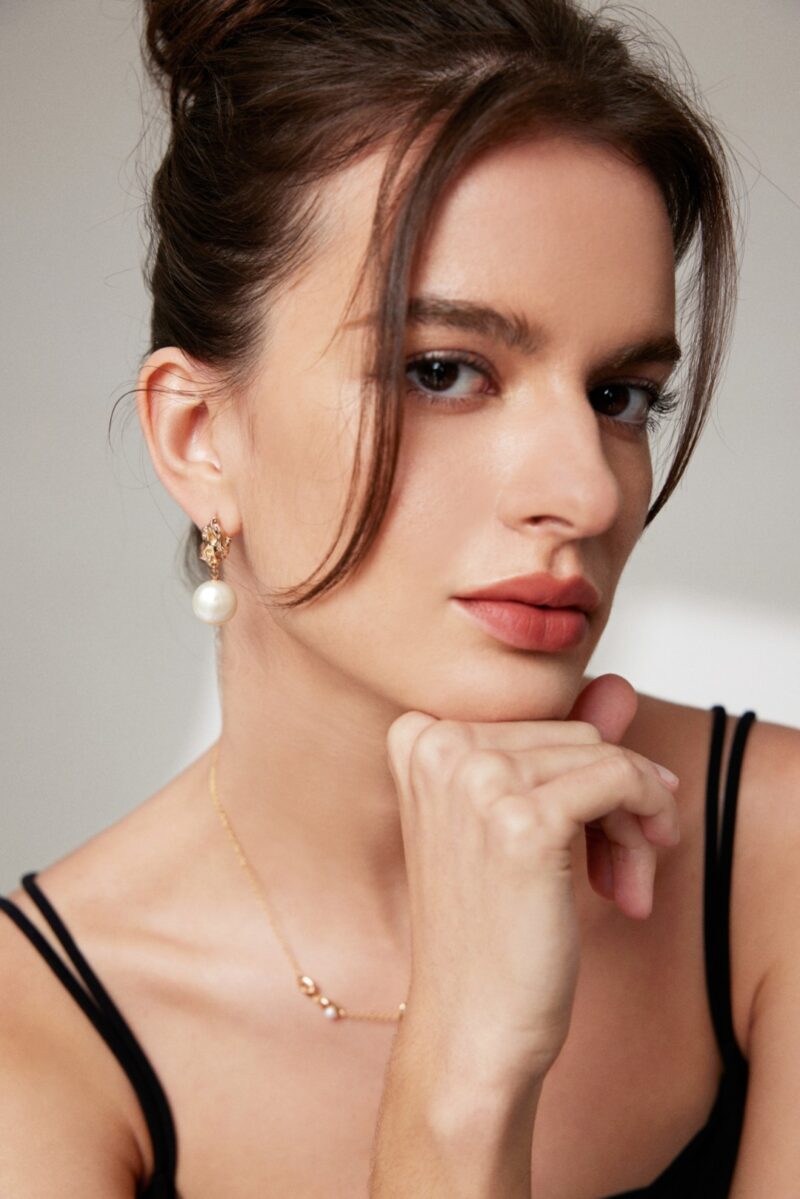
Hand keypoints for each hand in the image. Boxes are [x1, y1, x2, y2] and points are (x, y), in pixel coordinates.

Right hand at [385, 673, 679, 1080]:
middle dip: (609, 800)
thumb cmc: (485, 932)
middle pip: (574, 734)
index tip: (590, 827)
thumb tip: (617, 685)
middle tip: (616, 872)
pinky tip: (633, 885)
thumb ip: (565, 747)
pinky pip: (624, 780)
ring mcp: (477, 779)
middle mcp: (437, 744)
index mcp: (416, 736)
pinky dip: (647, 822)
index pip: (536, 717)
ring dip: (631, 824)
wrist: (468, 1027)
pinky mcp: (525, 821)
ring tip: (622, 887)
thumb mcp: (516, 821)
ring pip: (605, 756)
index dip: (575, 773)